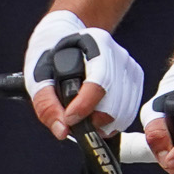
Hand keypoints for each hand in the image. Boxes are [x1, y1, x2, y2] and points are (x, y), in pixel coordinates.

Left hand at [23, 10, 142, 139]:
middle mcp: (118, 54)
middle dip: (93, 120)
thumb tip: (62, 130)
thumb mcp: (38, 77)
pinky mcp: (135, 82)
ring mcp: (129, 68)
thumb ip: (46, 104)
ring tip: (84, 121)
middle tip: (74, 122)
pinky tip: (96, 119)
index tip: (68, 119)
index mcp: (95, 43)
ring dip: (102, 125)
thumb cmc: (52, 60)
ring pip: (124, 110)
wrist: (68, 45)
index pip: (99, 80)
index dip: (84, 105)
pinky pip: (129, 112)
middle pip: (114, 100)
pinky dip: (112, 123)